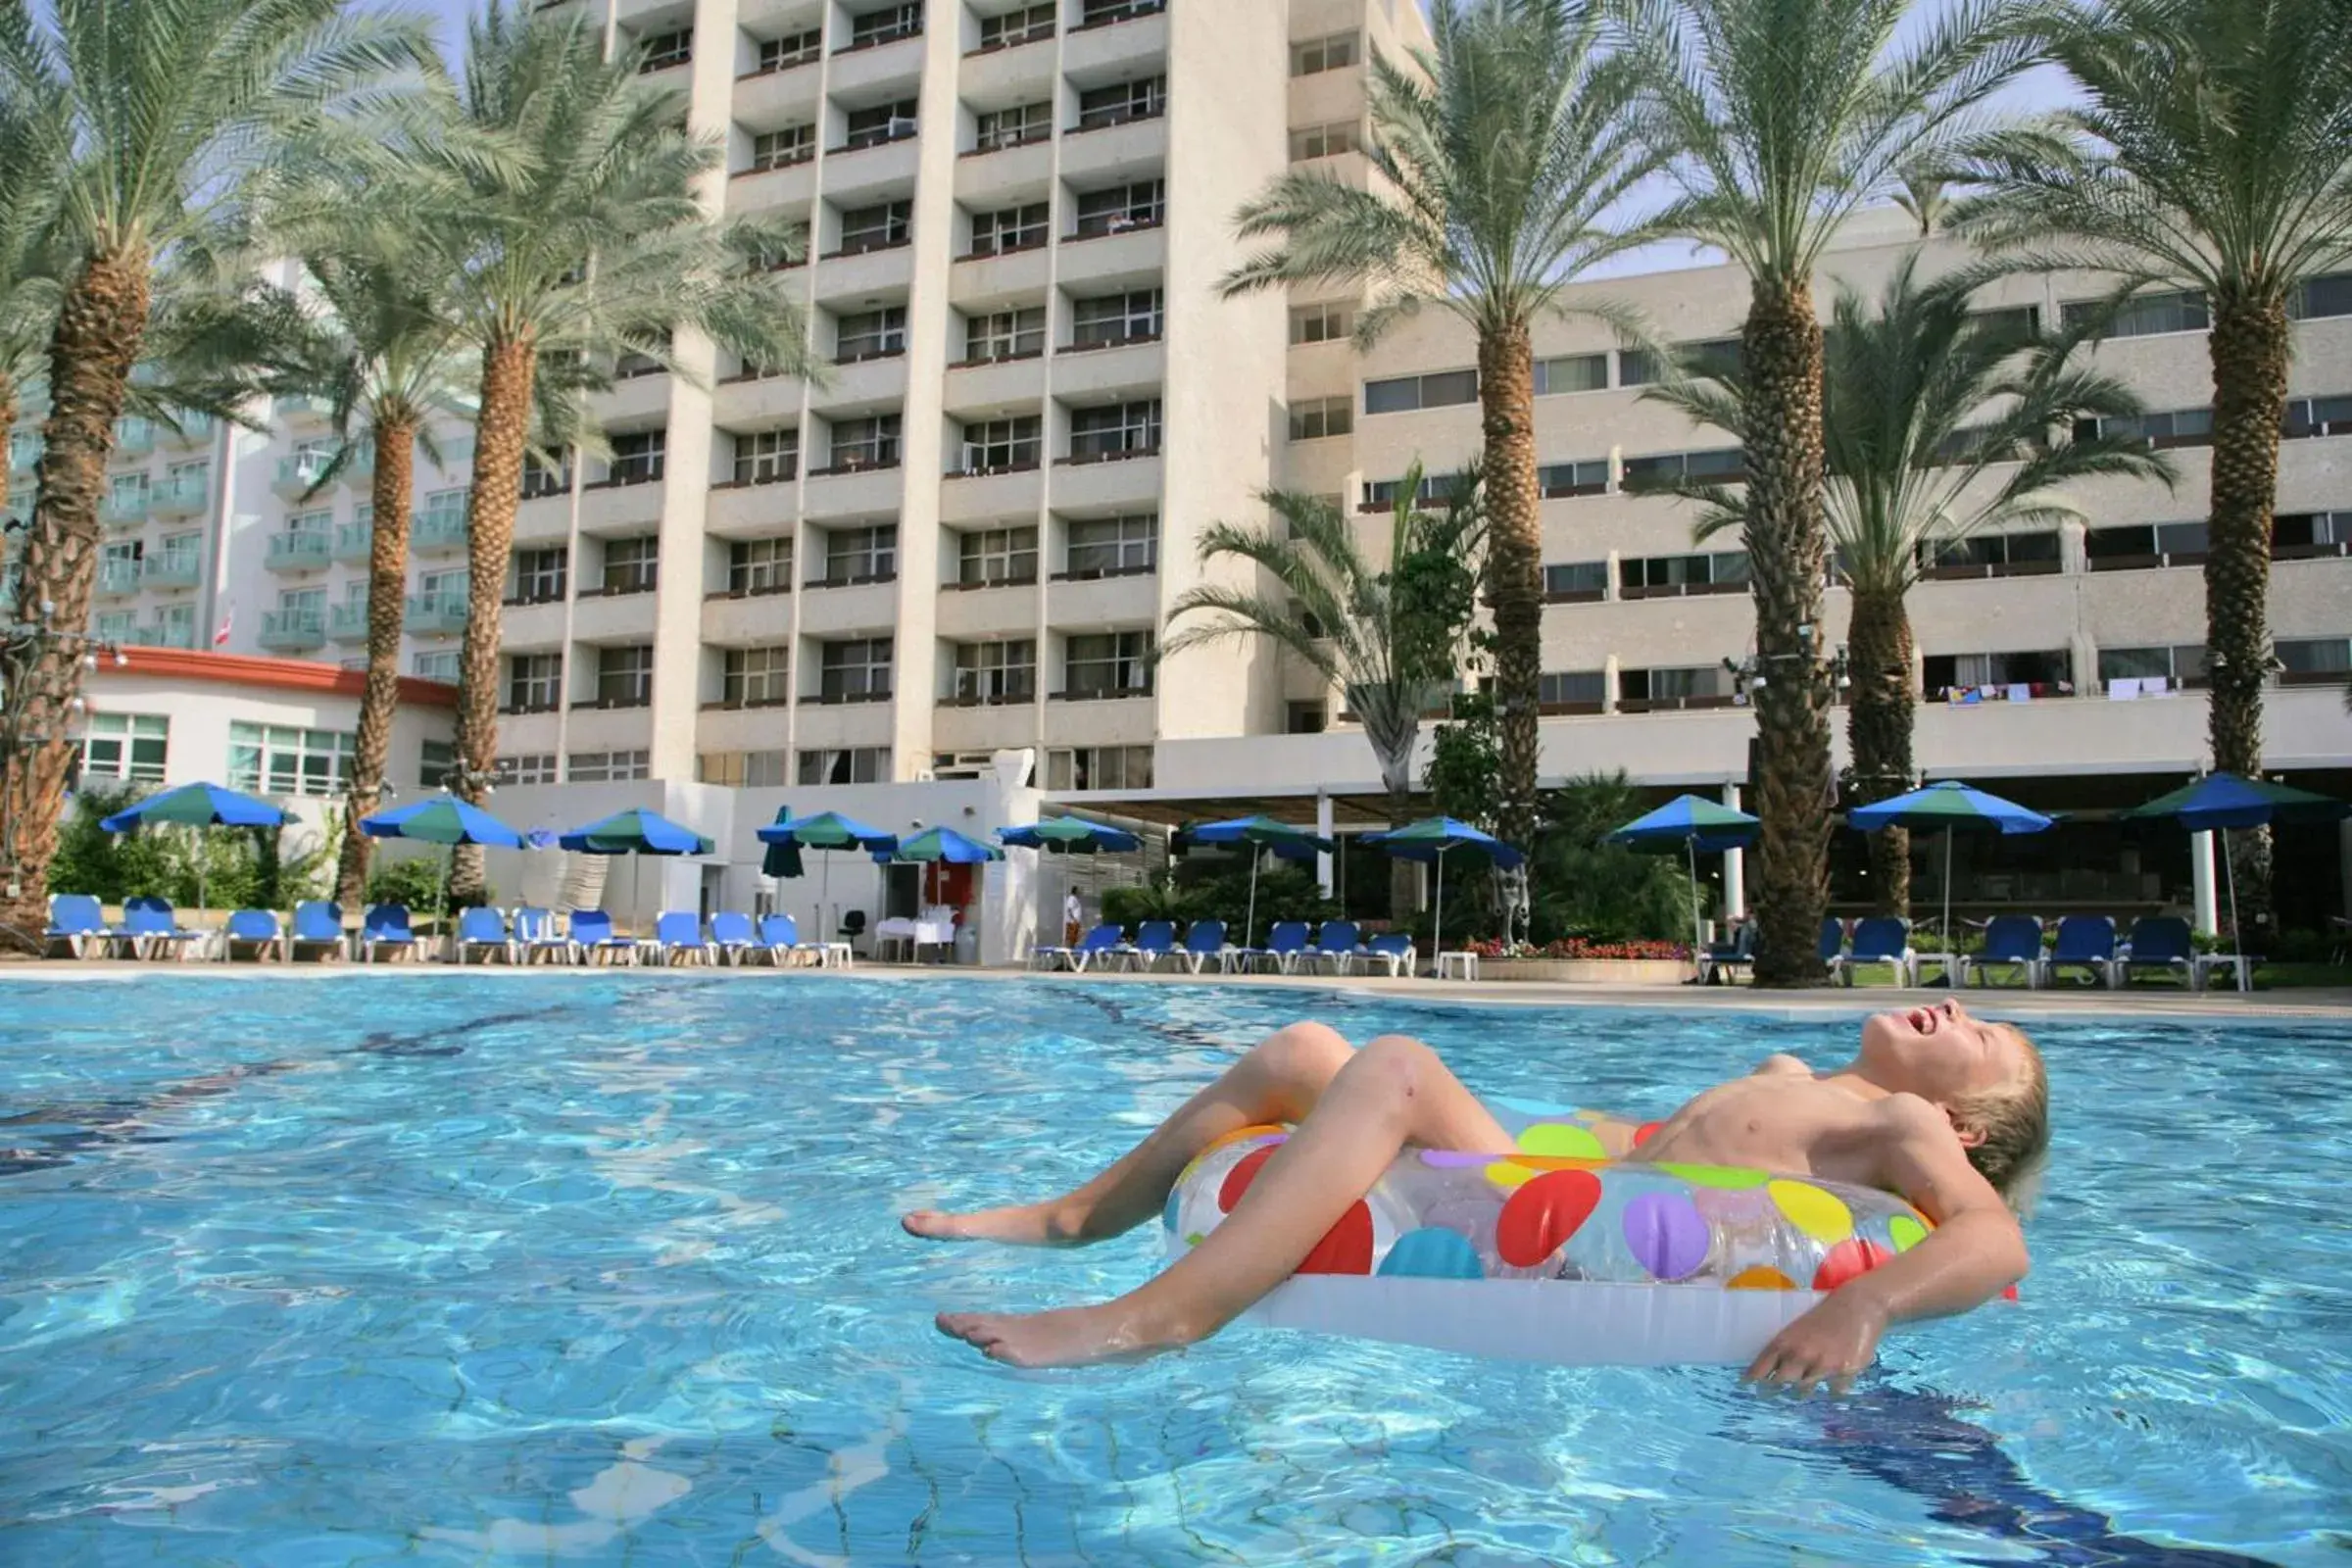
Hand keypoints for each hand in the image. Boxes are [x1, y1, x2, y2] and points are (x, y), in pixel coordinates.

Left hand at [1743, 1289, 1889, 1396]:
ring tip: (1806, 1387)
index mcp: (1785, 1342)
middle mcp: (1800, 1355)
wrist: (1858, 1305)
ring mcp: (1822, 1365)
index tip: (1746, 1386)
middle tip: (1777, 1394)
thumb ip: (1785, 1350)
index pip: (1761, 1367)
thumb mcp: (1798, 1329)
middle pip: (1780, 1384)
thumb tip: (1770, 1373)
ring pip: (1804, 1391)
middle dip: (1777, 1390)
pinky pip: (1833, 1392)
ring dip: (1803, 1391)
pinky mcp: (1845, 1372)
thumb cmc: (1824, 1317)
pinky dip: (1833, 1389)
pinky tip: (1835, 1381)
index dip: (1752, 1379)